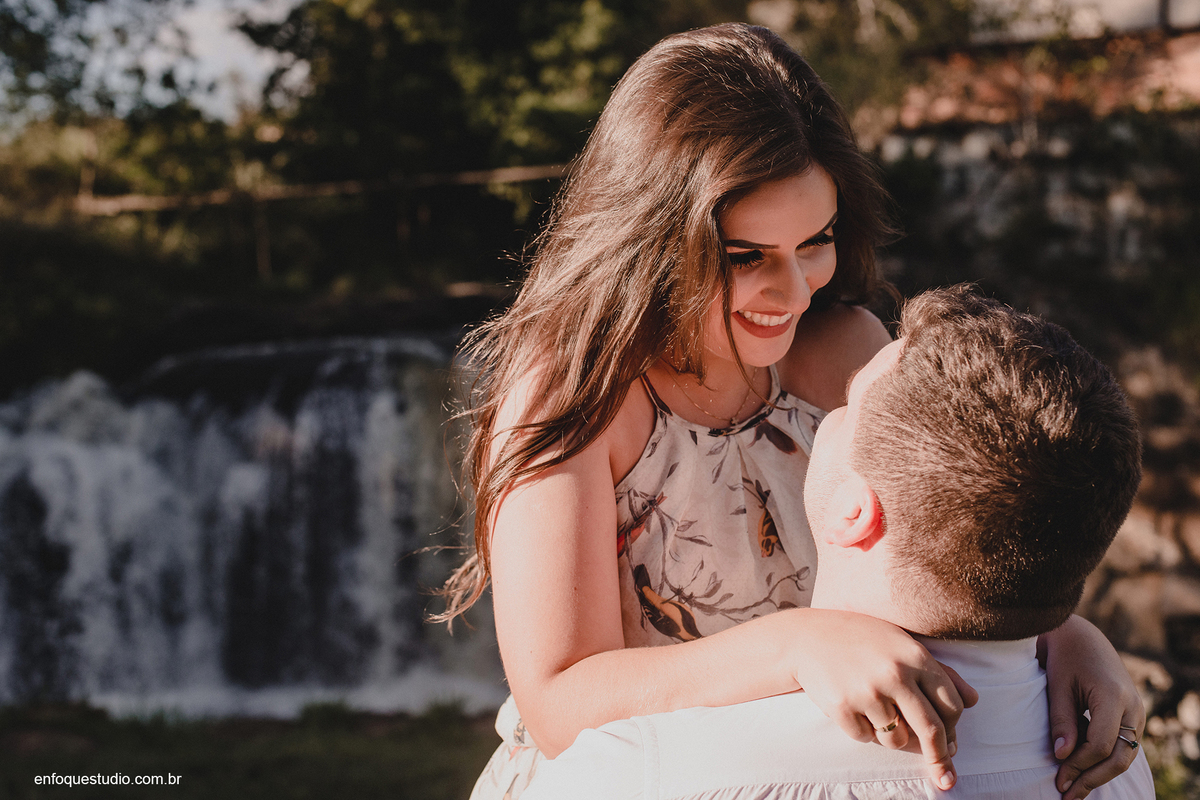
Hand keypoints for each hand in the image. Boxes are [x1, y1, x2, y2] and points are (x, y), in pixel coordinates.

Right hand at [792, 610, 977, 790]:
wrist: (807, 637)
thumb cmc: (861, 639)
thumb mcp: (902, 644)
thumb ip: (940, 671)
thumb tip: (973, 701)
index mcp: (915, 657)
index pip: (951, 704)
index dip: (954, 729)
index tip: (953, 746)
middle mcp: (894, 674)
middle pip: (931, 730)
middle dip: (940, 757)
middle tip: (945, 776)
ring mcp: (867, 692)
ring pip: (896, 740)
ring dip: (893, 738)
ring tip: (878, 715)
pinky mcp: (842, 707)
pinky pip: (865, 737)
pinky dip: (864, 731)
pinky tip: (853, 708)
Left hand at [1040, 615, 1144, 799]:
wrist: (1082, 636)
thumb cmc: (1064, 657)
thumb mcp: (1057, 685)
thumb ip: (1061, 721)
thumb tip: (1061, 756)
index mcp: (1112, 695)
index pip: (1101, 744)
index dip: (1079, 764)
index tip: (1058, 779)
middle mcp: (1132, 706)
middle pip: (1119, 756)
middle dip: (1092, 779)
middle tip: (1067, 795)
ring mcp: (1136, 711)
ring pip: (1124, 755)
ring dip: (1100, 774)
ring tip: (1073, 790)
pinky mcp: (1132, 715)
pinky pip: (1123, 745)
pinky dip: (1104, 761)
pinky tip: (1082, 772)